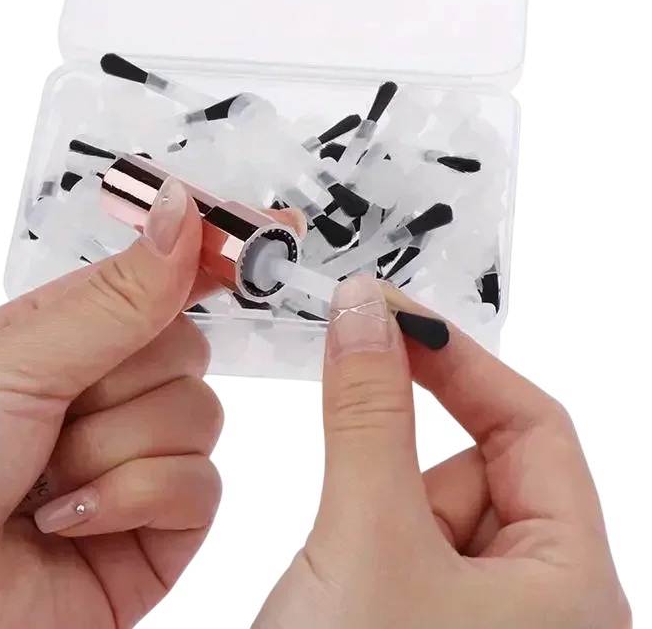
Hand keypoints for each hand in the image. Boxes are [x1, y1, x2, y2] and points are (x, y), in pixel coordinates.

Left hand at [0, 180, 302, 627]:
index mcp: (73, 334)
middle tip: (60, 408)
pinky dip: (134, 500)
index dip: (212, 254)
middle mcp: (109, 393)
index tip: (274, 222)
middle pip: (190, 349)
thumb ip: (117, 297)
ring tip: (48, 479)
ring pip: (201, 418)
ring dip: (117, 449)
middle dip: (126, 382)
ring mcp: (136, 461)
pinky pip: (201, 490)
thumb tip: (182, 212)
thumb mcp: (16, 358)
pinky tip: (71, 520)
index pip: (162, 278)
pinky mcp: (155, 530)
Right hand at [254, 275, 630, 628]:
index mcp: (572, 589)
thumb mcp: (365, 537)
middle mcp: (541, 607)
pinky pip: (403, 543)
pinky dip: (364, 537)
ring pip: (430, 508)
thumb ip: (367, 411)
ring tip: (344, 579)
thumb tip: (366, 312)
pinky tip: (338, 593)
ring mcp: (482, 622)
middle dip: (405, 463)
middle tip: (354, 487)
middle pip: (478, 469)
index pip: (533, 427)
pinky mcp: (428, 625)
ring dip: (375, 512)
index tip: (393, 316)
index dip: (462, 363)